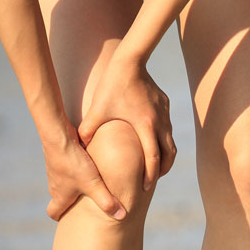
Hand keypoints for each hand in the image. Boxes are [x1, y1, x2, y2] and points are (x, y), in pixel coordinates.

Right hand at [42, 126, 125, 221]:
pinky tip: (86, 163)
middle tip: (81, 205)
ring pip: (62, 181)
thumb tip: (121, 217)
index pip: (53, 212)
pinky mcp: (57, 156)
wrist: (58, 136)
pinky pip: (65, 166)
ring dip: (72, 184)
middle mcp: (54, 183)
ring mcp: (54, 169)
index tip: (66, 220)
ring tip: (88, 184)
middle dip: (68, 202)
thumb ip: (107, 201)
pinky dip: (73, 169)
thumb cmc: (74, 163)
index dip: (59, 217)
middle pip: (59, 197)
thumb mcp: (94, 185)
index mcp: (60, 195)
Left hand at [78, 55, 175, 190]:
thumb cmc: (112, 86)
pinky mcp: (165, 106)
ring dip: (165, 157)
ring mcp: (165, 115)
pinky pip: (168, 129)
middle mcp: (160, 123)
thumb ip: (88, 129)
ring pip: (171, 143)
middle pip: (168, 155)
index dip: (150, 175)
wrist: (129, 61)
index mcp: (145, 126)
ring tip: (156, 167)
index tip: (145, 188)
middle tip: (153, 181)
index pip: (153, 158)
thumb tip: (78, 147)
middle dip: (162, 170)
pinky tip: (154, 143)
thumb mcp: (97, 109)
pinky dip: (164, 141)